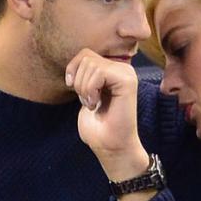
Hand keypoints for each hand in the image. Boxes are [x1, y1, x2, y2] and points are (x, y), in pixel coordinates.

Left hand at [64, 50, 148, 181]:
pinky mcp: (128, 81)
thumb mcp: (84, 93)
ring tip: (93, 104)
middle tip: (88, 101)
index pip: (85, 53)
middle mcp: (122, 68)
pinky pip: (99, 72)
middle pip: (86, 57)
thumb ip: (83, 74)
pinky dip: (91, 90)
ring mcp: (127, 73)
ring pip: (91, 64)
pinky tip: (97, 104)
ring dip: (84, 89)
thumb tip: (76, 61)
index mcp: (113, 69)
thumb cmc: (97, 126)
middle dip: (78, 82)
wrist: (110, 146)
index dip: (73, 69)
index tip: (73, 88)